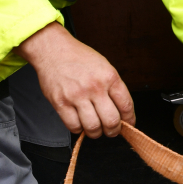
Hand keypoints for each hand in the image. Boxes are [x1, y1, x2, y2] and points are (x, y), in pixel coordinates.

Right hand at [17, 21, 134, 138]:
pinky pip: (73, 126)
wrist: (53, 50)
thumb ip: (113, 87)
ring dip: (96, 133)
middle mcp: (95, 87)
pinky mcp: (60, 103)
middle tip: (111, 130)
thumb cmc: (79, 58)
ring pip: (93, 128)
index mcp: (109, 77)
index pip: (126, 106)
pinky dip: (79, 129)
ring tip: (95, 128)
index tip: (128, 124)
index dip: (129, 120)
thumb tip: (121, 111)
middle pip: (111, 121)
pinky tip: (80, 123)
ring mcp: (77, 96)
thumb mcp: (104, 66)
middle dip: (113, 131)